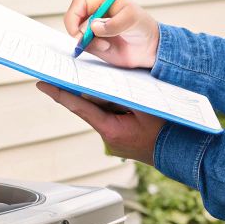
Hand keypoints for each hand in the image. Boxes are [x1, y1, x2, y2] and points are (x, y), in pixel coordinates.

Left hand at [37, 83, 164, 164]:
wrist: (182, 152)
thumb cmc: (169, 130)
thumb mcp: (145, 106)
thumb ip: (120, 95)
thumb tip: (98, 85)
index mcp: (111, 130)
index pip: (80, 107)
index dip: (60, 94)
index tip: (42, 84)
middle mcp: (108, 138)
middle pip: (90, 107)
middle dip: (84, 91)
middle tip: (69, 72)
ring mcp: (113, 140)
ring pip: (101, 111)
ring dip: (104, 98)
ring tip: (115, 90)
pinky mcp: (119, 138)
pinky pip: (110, 117)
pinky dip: (113, 106)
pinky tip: (124, 101)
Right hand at [63, 0, 160, 67]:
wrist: (150, 48)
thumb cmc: (142, 26)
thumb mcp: (132, 18)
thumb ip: (114, 23)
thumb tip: (93, 27)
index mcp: (102, 2)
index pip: (79, 3)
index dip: (74, 15)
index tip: (78, 30)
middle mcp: (94, 15)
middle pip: (73, 19)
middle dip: (77, 32)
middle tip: (86, 41)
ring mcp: (93, 30)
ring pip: (77, 35)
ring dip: (87, 42)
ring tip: (106, 45)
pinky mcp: (94, 44)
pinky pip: (83, 47)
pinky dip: (91, 49)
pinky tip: (107, 48)